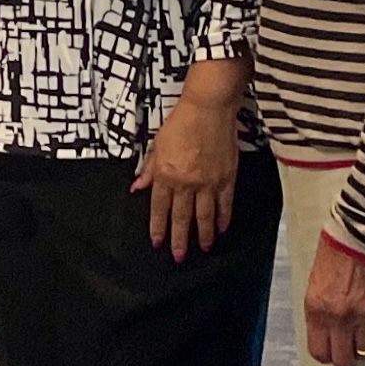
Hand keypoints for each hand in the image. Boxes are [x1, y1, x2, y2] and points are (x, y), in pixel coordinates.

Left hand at [134, 95, 240, 259]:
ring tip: (202, 248)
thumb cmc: (181, 123)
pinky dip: (223, 218)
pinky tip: (221, 229)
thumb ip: (149, 169)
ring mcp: (208, 182)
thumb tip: (138, 187)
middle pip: (181, 218)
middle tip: (179, 256)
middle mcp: (186, 182)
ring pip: (205, 216)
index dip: (158, 227)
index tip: (157, 242)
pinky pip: (225, 204)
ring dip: (202, 235)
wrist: (208, 109)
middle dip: (179, 240)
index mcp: (166, 174)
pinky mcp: (227, 178)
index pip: (160, 208)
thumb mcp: (157, 145)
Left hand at [303, 235, 364, 365]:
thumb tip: (327, 331)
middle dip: (348, 357)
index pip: (319, 352)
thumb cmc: (337, 254)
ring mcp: (364, 317)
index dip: (327, 355)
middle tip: (351, 350)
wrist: (362, 238)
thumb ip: (320, 311)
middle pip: (344, 359)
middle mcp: (339, 318)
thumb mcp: (315, 285)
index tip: (333, 351)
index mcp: (316, 311)